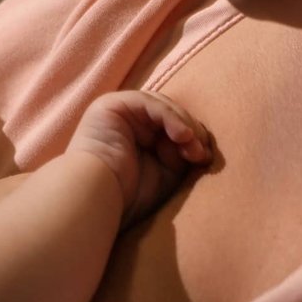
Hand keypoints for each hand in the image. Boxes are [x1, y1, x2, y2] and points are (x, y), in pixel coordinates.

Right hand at [67, 90, 211, 224]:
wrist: (97, 198)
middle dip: (191, 132)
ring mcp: (119, 110)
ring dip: (184, 126)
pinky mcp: (112, 104)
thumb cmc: (129, 195)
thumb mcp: (167, 172)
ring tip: (193, 149)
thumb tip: (204, 146)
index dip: (193, 138)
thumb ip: (182, 154)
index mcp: (138, 137)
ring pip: (163, 106)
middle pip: (171, 114)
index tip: (204, 159)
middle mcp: (128, 121)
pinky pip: (150, 103)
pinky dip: (171, 118)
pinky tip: (182, 137)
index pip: (173, 126)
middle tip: (201, 155)